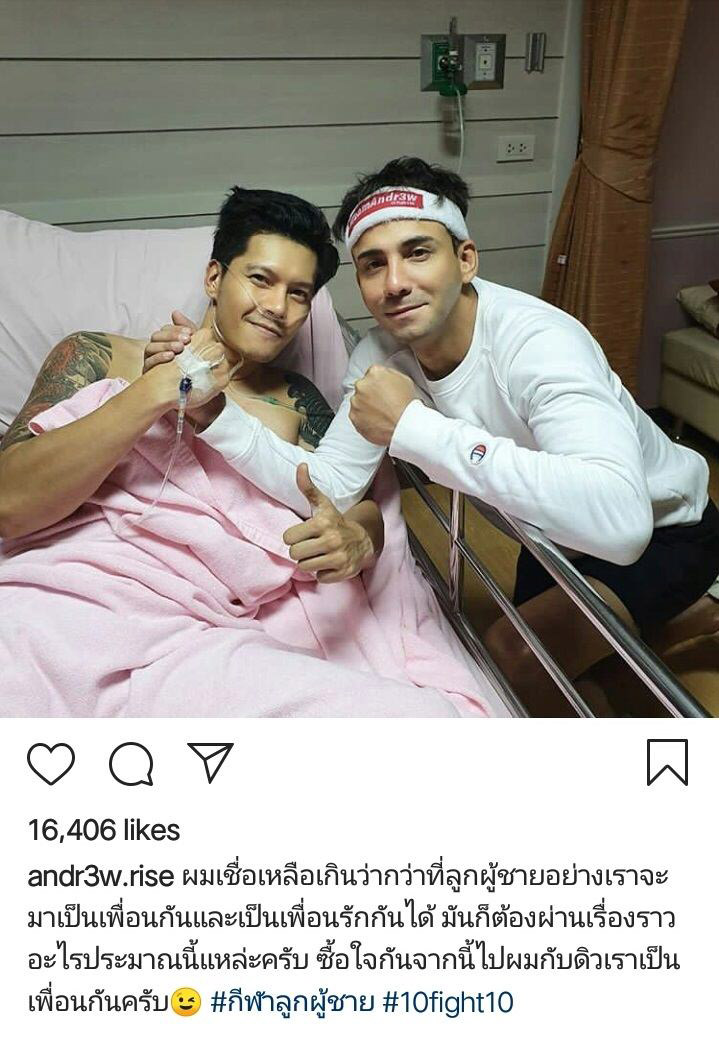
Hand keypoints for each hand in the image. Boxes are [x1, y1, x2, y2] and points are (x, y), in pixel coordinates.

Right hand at [144, 310, 196, 371]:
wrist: (186, 392)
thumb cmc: (189, 368)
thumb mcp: (192, 348)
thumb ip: (187, 330)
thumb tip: (175, 312)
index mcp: (165, 342)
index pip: (166, 329)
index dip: (177, 329)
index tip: (190, 333)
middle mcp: (155, 349)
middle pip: (157, 336)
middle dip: (172, 336)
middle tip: (186, 340)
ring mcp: (150, 360)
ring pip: (151, 347)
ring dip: (166, 346)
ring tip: (180, 348)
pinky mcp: (147, 373)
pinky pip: (149, 362)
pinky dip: (159, 358)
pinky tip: (170, 357)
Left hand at [282, 464, 373, 582]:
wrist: (364, 540)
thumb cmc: (336, 522)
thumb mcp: (323, 505)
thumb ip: (308, 487)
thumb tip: (300, 465)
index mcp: (322, 523)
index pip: (288, 538)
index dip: (293, 537)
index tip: (303, 535)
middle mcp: (331, 540)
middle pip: (295, 554)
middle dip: (300, 551)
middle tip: (311, 546)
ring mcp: (338, 557)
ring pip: (305, 567)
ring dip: (310, 563)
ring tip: (319, 554)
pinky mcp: (344, 572)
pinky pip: (320, 578)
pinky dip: (322, 573)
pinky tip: (329, 563)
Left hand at [349, 365, 418, 445]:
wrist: (404, 426)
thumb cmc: (407, 405)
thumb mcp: (404, 380)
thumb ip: (389, 374)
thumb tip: (384, 376)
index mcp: (374, 373)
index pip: (372, 374)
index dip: (378, 383)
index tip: (382, 390)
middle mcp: (362, 385)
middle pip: (363, 387)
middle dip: (370, 394)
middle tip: (383, 403)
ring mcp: (356, 402)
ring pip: (358, 402)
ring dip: (366, 406)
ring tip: (381, 414)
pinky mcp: (353, 417)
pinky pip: (357, 416)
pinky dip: (364, 419)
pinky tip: (377, 421)